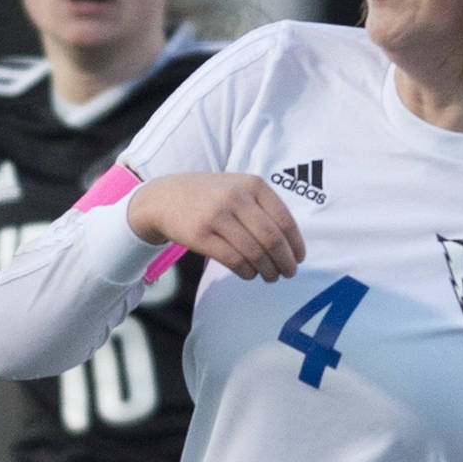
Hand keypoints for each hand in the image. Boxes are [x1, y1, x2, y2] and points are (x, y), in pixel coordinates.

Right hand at [127, 172, 303, 282]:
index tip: (298, 259)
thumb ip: (264, 208)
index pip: (285, 219)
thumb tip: (292, 245)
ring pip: (254, 252)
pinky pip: (233, 260)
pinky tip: (249, 274)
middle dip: (284, 261)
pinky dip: (247, 272)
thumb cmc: (210, 197)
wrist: (164, 197)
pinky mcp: (200, 235)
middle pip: (272, 238)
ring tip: (270, 277)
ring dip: (267, 270)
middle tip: (288, 273)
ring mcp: (216, 215)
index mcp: (252, 184)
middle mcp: (236, 197)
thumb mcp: (238, 188)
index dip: (295, 244)